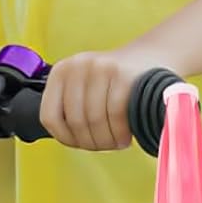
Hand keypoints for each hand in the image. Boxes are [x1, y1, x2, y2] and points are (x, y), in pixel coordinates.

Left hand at [40, 47, 170, 151]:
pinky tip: (126, 136)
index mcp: (61, 72)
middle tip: (105, 146)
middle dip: (91, 143)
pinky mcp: (123, 74)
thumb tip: (67, 140)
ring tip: (117, 142)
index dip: (65, 138)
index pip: (49, 117)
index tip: (80, 143)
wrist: (152, 56)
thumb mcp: (85, 87)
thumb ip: (71, 109)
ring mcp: (100, 68)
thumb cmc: (116, 81)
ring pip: (94, 120)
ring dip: (107, 141)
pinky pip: (115, 115)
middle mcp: (77, 66)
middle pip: (75, 122)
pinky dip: (120, 133)